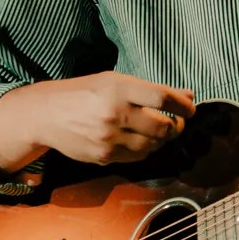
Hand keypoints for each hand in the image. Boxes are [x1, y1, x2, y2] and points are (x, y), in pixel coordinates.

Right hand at [0, 73, 196, 169]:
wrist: (46, 114)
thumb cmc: (84, 92)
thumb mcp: (116, 81)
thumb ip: (151, 90)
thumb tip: (188, 95)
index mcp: (119, 89)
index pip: (163, 98)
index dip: (184, 105)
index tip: (191, 108)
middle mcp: (115, 113)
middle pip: (163, 127)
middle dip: (176, 127)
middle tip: (177, 123)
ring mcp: (109, 138)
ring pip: (152, 146)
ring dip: (162, 141)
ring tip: (158, 131)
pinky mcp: (104, 157)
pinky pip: (137, 158)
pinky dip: (145, 150)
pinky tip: (140, 141)